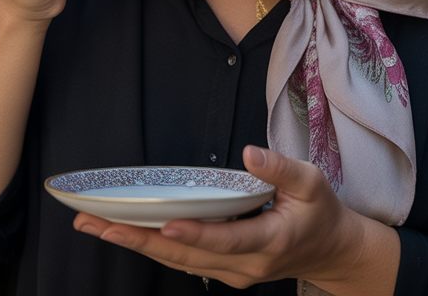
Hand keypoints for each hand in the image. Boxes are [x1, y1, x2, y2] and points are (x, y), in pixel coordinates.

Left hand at [73, 146, 399, 294]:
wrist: (332, 251)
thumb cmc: (321, 211)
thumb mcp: (311, 182)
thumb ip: (280, 169)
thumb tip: (248, 153)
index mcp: (268, 243)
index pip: (224, 240)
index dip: (193, 234)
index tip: (163, 224)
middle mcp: (244, 267)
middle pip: (185, 257)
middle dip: (138, 240)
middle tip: (94, 224)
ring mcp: (232, 274)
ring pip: (178, 264)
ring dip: (137, 244)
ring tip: (95, 226)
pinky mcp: (224, 270)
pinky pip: (183, 262)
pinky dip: (153, 247)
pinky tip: (126, 232)